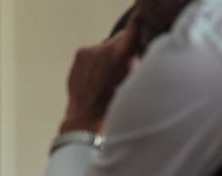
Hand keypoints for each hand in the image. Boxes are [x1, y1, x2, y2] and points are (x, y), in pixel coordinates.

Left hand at [60, 13, 140, 133]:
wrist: (87, 116)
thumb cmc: (113, 103)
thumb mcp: (134, 79)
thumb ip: (136, 59)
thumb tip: (135, 49)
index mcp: (124, 53)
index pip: (134, 25)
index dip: (138, 20)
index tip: (141, 13)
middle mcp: (106, 47)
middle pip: (120, 38)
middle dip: (121, 49)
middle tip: (120, 68)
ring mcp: (91, 50)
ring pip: (105, 46)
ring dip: (106, 56)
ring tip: (105, 77)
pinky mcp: (80, 53)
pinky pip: (92, 52)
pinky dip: (94, 60)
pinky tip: (94, 76)